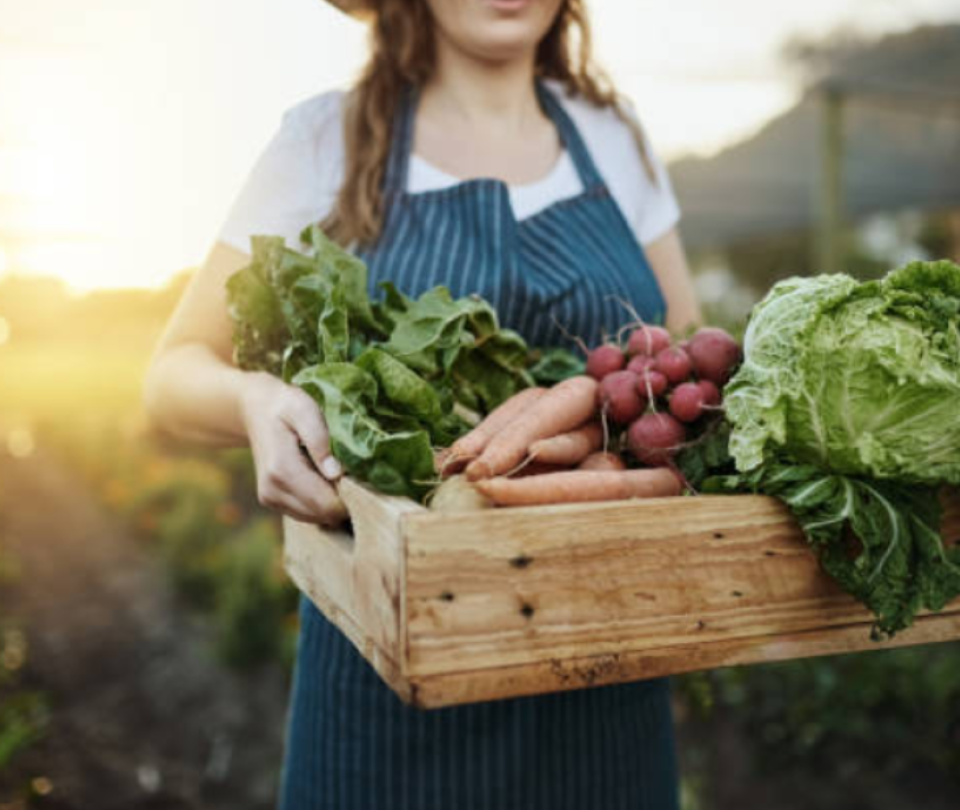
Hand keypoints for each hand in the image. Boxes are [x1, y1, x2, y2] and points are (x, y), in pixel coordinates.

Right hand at [239, 372, 347, 526]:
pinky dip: (319, 502)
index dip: (350, 498)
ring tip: (334, 472)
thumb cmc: (285, 406)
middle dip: (343, 500)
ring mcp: (270, 498)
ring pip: (315, 518)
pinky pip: (306, 513)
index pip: (325, 504)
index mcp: (281, 469)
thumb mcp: (305, 411)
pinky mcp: (271, 501)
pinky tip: (322, 478)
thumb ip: (319, 440)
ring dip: (331, 502)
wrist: (255, 409)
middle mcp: (272, 490)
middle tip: (352, 474)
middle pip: (322, 515)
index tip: (361, 478)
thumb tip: (336, 473)